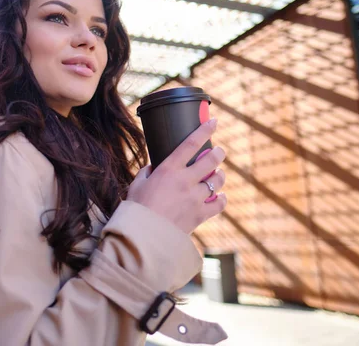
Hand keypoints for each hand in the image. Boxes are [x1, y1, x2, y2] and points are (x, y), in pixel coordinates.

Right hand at [127, 119, 226, 233]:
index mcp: (168, 169)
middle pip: (211, 160)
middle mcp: (185, 180)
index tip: (214, 122)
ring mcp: (194, 198)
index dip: (205, 130)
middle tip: (219, 151)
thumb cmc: (137, 209)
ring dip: (220, 176)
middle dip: (219, 153)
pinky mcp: (200, 215)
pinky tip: (220, 196)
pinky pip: (219, 204)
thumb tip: (152, 168)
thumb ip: (146, 172)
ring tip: (218, 175)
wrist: (144, 235)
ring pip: (217, 181)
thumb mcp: (137, 185)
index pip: (191, 144)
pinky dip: (221, 199)